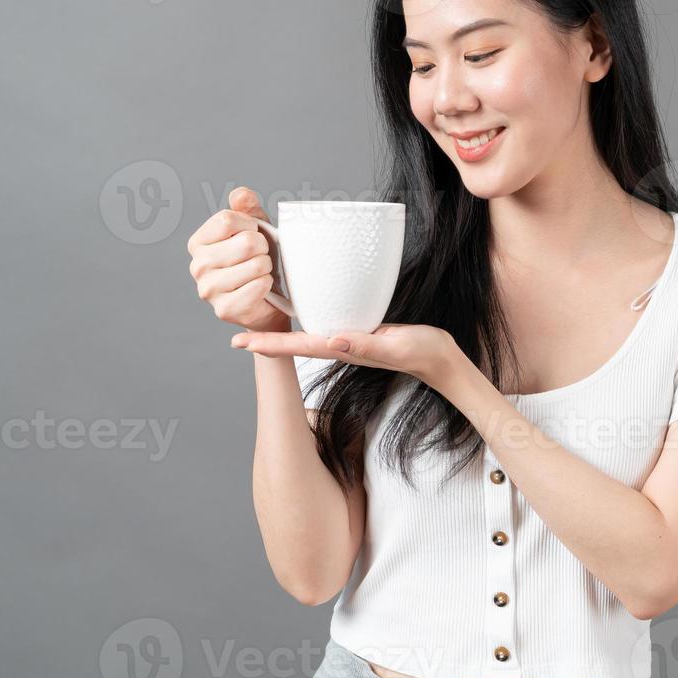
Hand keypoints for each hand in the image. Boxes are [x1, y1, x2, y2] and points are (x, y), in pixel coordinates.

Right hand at [187, 186, 290, 333]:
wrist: (269, 299)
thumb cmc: (258, 258)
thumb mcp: (254, 229)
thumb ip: (247, 208)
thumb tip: (241, 194)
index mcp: (199, 242)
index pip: (227, 220)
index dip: (250, 225)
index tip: (253, 235)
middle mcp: (197, 266)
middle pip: (246, 242)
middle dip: (263, 248)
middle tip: (261, 257)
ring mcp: (208, 290)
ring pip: (256, 265)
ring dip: (267, 267)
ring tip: (260, 273)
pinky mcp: (225, 309)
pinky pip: (259, 286)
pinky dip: (267, 285)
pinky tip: (261, 289)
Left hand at [231, 322, 460, 389]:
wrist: (442, 362)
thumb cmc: (424, 354)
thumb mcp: (398, 347)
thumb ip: (368, 346)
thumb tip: (334, 341)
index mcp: (345, 349)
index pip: (299, 346)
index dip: (269, 344)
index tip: (240, 342)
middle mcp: (342, 346)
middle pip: (295, 343)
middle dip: (267, 340)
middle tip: (235, 337)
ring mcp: (350, 341)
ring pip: (307, 336)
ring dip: (282, 333)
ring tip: (258, 325)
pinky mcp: (361, 333)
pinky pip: (325, 328)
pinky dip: (306, 323)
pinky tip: (301, 315)